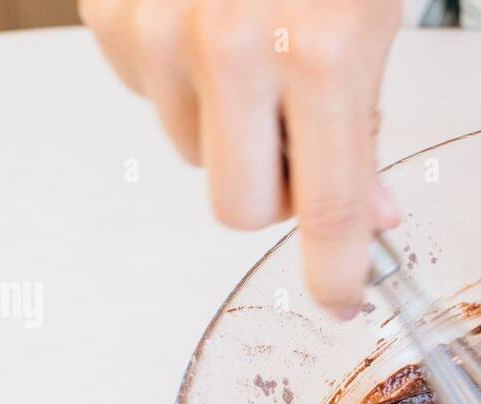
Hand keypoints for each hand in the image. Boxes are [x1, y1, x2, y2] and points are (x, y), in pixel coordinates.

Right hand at [80, 0, 402, 317]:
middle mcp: (227, 45)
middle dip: (272, 190)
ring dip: (227, 125)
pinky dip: (183, 78)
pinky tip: (206, 20)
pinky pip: (149, 97)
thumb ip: (367, 124)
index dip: (336, 272)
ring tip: (252, 47)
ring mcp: (156, 29)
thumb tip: (372, 214)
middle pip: (238, 207)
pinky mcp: (108, 13)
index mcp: (315, 51)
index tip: (340, 298)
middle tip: (297, 140)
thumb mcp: (372, 19)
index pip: (326, 209)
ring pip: (192, 152)